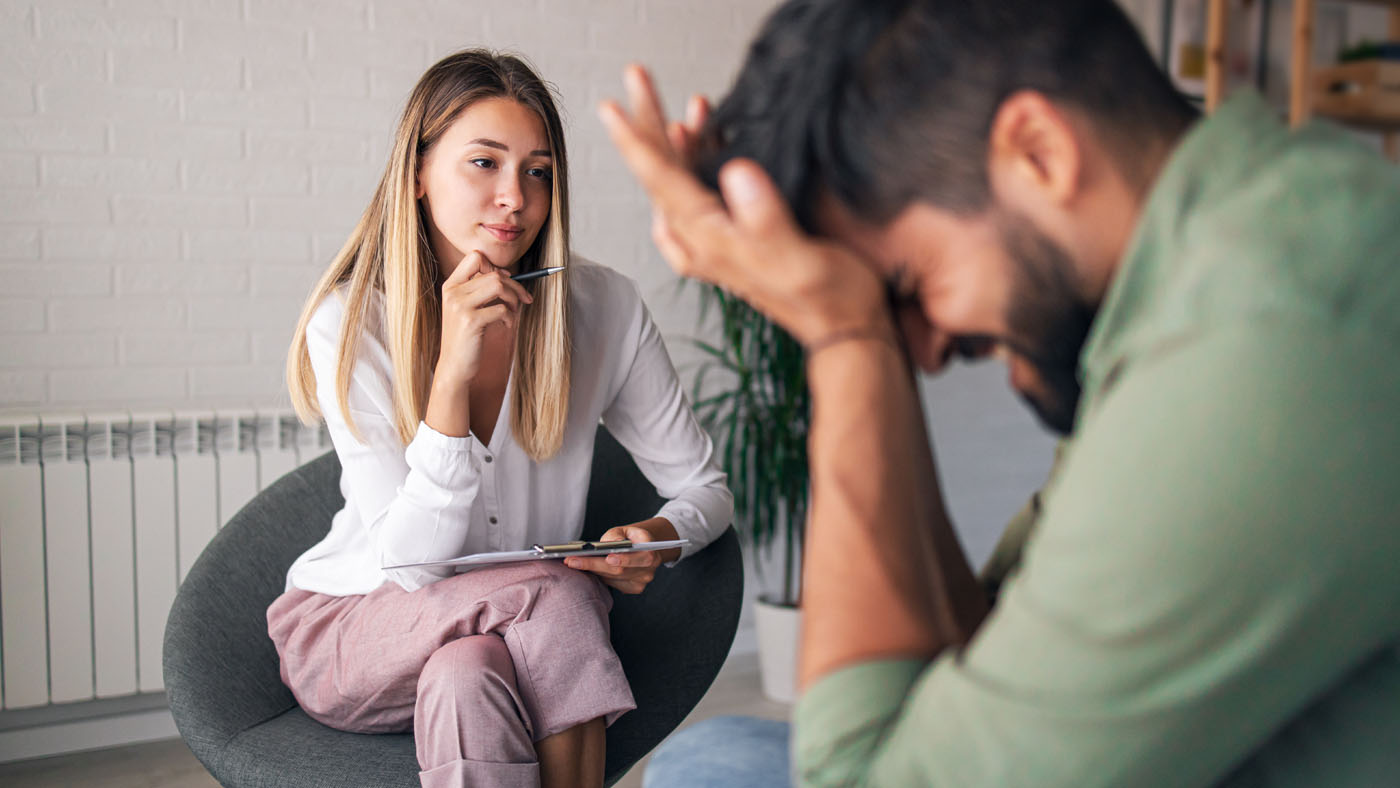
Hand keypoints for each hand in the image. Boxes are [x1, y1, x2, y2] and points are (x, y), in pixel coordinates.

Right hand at [435, 251, 533, 384]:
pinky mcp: (470, 321)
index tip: (506, 281)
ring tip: (513, 313)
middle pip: (494, 273)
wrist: (454, 366)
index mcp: (451, 286)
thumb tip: (507, 273)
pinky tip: (506, 326)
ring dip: (514, 299)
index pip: (475, 257)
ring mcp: (460, 305)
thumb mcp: (467, 308)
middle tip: (523, 300)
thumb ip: (479, 289)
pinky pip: (502, 309)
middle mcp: (453, 292)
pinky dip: (510, 317)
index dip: (494, 266)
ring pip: (498, 286)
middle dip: (515, 286)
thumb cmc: (466, 337)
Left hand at [565, 520, 678, 594]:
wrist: (643, 548)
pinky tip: (590, 568)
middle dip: (594, 565)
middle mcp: (648, 569)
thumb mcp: (625, 529)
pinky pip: (612, 584)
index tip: (607, 558)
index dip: (623, 559)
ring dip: (593, 570)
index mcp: (650, 552)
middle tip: (572, 561)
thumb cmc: (631, 537)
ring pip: (612, 578)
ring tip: (574, 562)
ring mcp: (641, 581)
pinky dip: (600, 576)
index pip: (636, 557)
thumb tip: (610, 543)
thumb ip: (616, 535)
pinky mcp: (634, 588)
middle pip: (619, 571)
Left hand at [598, 64, 894, 347]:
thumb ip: (766, 219)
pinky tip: (703, 137)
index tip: (611, 105)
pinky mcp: (731, 237)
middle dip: (649, 122)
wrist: (844, 330)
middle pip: (661, 174)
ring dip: (676, 136)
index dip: (636, 140)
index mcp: (710, 240)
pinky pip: (698, 190)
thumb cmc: (827, 298)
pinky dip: (696, 157)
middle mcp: (702, 241)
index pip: (661, 182)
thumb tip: (737, 172)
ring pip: (678, 179)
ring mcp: (714, 240)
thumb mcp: (799, 258)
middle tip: (637, 76)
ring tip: (688, 101)